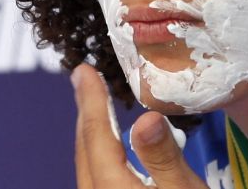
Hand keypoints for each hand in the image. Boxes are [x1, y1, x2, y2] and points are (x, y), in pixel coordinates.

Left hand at [72, 63, 207, 187]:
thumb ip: (163, 156)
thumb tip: (147, 117)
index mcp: (111, 186)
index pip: (97, 135)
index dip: (92, 99)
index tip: (83, 70)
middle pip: (86, 148)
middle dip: (87, 111)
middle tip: (86, 79)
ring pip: (88, 164)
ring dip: (92, 132)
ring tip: (96, 106)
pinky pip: (95, 176)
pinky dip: (98, 152)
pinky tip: (109, 148)